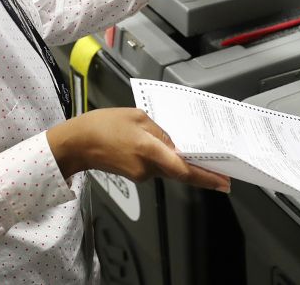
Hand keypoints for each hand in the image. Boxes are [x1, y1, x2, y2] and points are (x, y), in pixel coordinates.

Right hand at [46, 108, 230, 191]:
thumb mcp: (136, 116)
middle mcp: (147, 167)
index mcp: (149, 150)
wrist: (75, 144)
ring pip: (167, 168)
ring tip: (181, 147)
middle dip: (200, 171)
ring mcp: (141, 174)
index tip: (224, 183)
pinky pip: (156, 167)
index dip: (206, 177)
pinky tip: (159, 146)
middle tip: (222, 172)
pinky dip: (163, 159)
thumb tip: (175, 143)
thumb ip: (159, 131)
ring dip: (178, 160)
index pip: (184, 169)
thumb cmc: (102, 125)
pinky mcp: (135, 175)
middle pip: (179, 171)